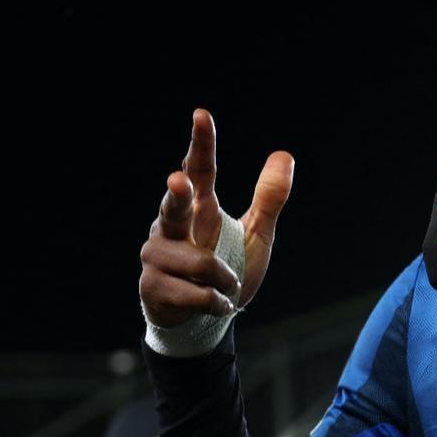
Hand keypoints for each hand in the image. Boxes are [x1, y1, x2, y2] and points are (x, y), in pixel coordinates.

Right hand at [139, 108, 294, 327]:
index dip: (201, 143)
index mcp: (200, 208)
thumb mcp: (257, 234)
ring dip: (221, 277)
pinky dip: (215, 300)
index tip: (202, 115)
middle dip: (176, 194)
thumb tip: (284, 154)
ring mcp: (158, 256)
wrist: (205, 321)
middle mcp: (172, 227)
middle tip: (179, 180)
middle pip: (173, 205)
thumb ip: (268, 198)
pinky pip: (194, 292)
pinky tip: (217, 304)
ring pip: (196, 262)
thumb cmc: (228, 269)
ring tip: (228, 286)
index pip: (200, 169)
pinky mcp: (153, 287)